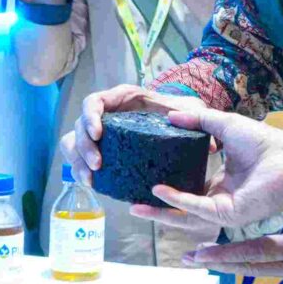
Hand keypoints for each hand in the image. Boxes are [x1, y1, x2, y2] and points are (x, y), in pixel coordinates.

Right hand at [59, 84, 187, 177]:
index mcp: (120, 98)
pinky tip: (93, 184)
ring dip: (77, 161)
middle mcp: (106, 114)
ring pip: (74, 143)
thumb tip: (208, 148)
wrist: (177, 121)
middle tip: (98, 165)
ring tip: (90, 180)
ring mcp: (102, 133)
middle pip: (79, 126)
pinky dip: (81, 170)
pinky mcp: (103, 150)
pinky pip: (81, 159)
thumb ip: (196, 120)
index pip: (93, 102)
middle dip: (83, 146)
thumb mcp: (189, 109)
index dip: (90, 117)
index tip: (99, 134)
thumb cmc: (179, 111)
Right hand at [134, 106, 282, 231]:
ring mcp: (225, 209)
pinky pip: (199, 209)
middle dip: (157, 210)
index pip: (188, 192)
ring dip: (161, 213)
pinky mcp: (231, 214)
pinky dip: (178, 201)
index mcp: (221, 184)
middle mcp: (221, 199)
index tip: (144, 182)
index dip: (166, 191)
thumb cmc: (264, 141)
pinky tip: (160, 191)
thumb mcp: (223, 125)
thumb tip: (170, 116)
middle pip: (183, 210)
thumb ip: (197, 122)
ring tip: (136, 207)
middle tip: (131, 205)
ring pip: (186, 216)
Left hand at [194, 206, 282, 283]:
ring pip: (259, 271)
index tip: (200, 252)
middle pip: (250, 267)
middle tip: (189, 258)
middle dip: (219, 263)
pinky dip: (252, 265)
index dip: (227, 253)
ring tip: (205, 259)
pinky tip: (240, 261)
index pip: (257, 252)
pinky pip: (273, 271)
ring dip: (232, 266)